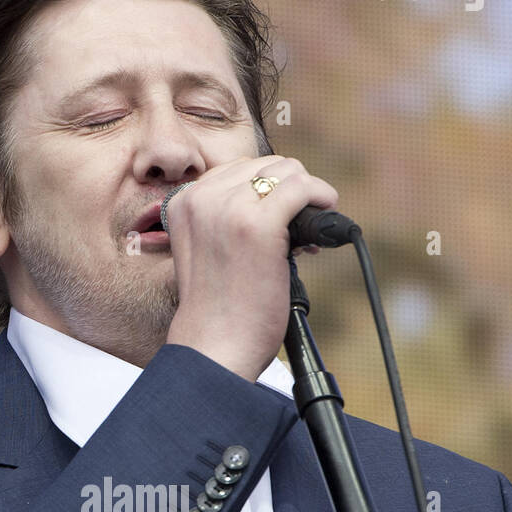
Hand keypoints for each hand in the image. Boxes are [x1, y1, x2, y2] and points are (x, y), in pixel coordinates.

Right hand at [163, 155, 338, 381]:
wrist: (214, 346)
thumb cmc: (217, 310)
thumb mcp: (208, 250)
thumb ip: (226, 218)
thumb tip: (279, 197)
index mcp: (184, 202)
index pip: (239, 170)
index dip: (267, 190)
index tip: (280, 217)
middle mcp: (203, 198)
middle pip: (265, 164)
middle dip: (289, 190)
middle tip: (299, 226)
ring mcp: (229, 209)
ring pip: (287, 171)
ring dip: (307, 194)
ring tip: (309, 229)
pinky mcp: (259, 225)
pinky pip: (302, 189)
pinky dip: (321, 196)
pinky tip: (327, 210)